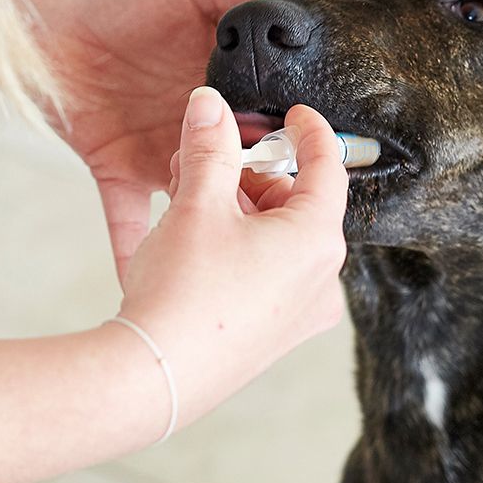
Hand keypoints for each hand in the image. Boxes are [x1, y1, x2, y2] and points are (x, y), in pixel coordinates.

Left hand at [8, 0, 325, 279]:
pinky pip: (128, 219)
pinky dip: (134, 250)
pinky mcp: (117, 172)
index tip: (322, 169)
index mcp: (224, 91)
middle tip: (285, 228)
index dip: (295, 144)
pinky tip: (151, 280)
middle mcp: (198, 130)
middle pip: (240, 172)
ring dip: (211, 227)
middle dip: (260, 200)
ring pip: (195, 201)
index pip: (271, 122)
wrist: (39, 22)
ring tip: (237, 260)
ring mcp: (159, 155)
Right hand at [120, 88, 347, 424]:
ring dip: (242, 211)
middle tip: (208, 163)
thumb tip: (210, 104)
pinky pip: (273, 273)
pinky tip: (200, 242)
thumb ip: (209, 148)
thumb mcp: (197, 205)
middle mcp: (323, 279)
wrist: (154, 378)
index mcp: (318, 241)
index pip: (328, 168)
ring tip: (191, 201)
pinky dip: (244, 247)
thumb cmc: (183, 293)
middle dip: (253, 177)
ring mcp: (303, 311)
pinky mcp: (280, 333)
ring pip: (282, 238)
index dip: (309, 132)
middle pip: (298, 204)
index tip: (293, 114)